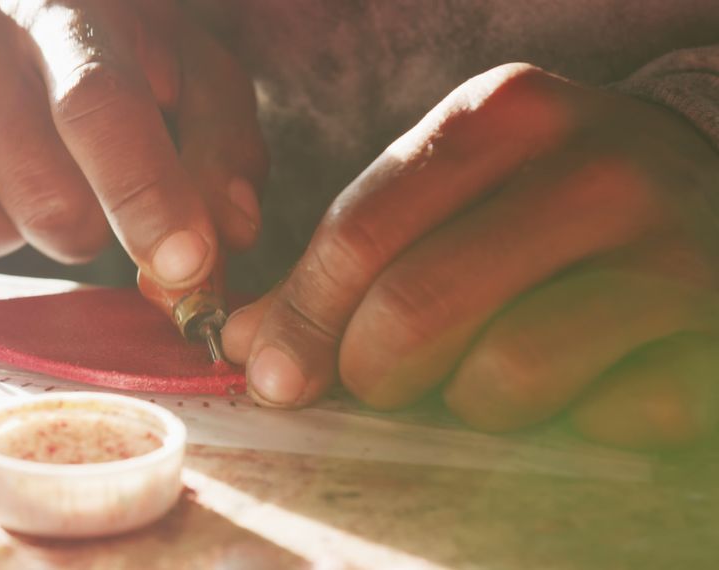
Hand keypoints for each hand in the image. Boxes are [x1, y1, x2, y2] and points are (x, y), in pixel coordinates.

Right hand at [0, 0, 265, 288]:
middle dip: (88, 230)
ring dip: (7, 233)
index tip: (187, 267)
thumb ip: (221, 153)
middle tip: (90, 192)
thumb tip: (225, 240)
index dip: (147, 197)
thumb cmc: (114, 61)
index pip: (99, 107)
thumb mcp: (193, 82)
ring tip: (24, 183)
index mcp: (64, 10)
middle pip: (40, 198)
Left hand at [223, 63, 718, 448]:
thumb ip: (354, 259)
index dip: (304, 317)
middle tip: (383, 380)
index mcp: (506, 115)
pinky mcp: (713, 340)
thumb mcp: (454, 196)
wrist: (709, 199)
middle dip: (373, 372)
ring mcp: (671, 255)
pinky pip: (600, 420)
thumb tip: (253, 342)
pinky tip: (586, 381)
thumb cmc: (552, 206)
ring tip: (496, 371)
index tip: (273, 376)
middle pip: (416, 310)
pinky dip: (572, 422)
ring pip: (504, 377)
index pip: (362, 232)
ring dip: (475, 401)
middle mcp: (595, 169)